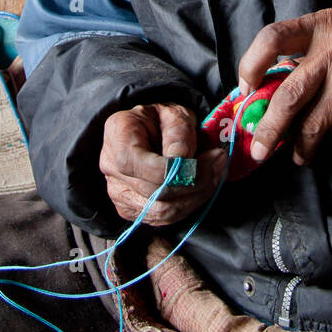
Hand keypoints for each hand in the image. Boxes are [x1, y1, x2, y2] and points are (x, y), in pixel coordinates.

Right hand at [100, 102, 226, 225]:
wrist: (149, 132)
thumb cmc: (162, 121)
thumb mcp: (175, 113)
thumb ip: (179, 132)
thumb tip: (182, 158)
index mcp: (118, 134)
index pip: (142, 165)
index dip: (176, 170)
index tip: (208, 157)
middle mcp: (111, 165)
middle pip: (155, 192)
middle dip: (196, 183)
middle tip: (220, 163)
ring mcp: (117, 191)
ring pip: (161, 211)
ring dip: (196, 197)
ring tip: (215, 175)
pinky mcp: (129, 209)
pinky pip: (162, 218)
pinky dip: (188, 206)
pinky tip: (202, 188)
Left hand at [236, 8, 331, 167]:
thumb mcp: (328, 30)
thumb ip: (301, 53)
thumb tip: (265, 93)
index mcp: (317, 28)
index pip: (273, 39)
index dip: (252, 64)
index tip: (246, 89)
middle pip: (289, 98)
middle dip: (269, 130)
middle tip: (259, 150)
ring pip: (313, 127)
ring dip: (301, 148)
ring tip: (299, 155)